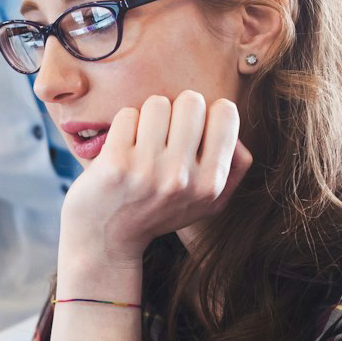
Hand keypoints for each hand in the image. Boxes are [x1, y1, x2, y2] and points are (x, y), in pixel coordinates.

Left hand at [60, 90, 252, 261]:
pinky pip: (128, 114)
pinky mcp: (116, 163)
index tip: (192, 131)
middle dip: (177, 110)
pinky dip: (124, 126)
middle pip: (192, 101)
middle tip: (164, 134)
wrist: (105, 239)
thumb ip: (233, 169)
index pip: (226, 113)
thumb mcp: (205, 203)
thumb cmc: (156, 211)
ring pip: (158, 103)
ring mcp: (149, 170)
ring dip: (148, 117)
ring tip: (142, 143)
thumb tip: (236, 133)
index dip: (208, 114)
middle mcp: (182, 178)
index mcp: (210, 185)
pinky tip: (122, 149)